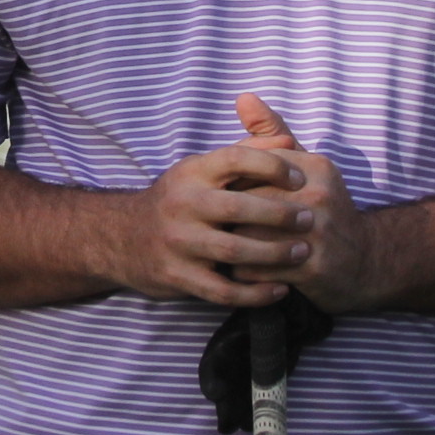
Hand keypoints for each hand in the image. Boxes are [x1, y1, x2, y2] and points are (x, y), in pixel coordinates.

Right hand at [114, 106, 320, 307]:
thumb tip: (288, 140)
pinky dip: (256, 293)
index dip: (271, 166)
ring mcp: (178, 243)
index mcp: (192, 172)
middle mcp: (182, 204)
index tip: (299, 179)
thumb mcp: (203, 169)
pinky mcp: (178, 276)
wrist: (123, 237)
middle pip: (238, 208)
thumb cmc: (180, 199)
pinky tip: (281, 289)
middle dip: (280, 214)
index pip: (234, 159)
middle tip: (310, 219)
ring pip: (234, 252)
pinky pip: (223, 290)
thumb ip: (246, 152)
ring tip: (303, 252)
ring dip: (274, 254)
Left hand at [220, 94, 380, 311]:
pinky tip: (245, 271)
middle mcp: (319, 196)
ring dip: (231, 247)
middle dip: (225, 219)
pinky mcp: (315, 268)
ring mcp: (319, 233)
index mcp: (313, 166)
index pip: (251, 168)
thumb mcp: (304, 167)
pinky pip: (260, 271)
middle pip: (246, 203)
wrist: (366, 261)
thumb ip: (272, 135)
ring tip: (225, 249)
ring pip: (249, 238)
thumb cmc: (323, 209)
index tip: (223, 200)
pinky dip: (246, 273)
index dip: (230, 188)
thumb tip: (243, 97)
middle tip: (213, 228)